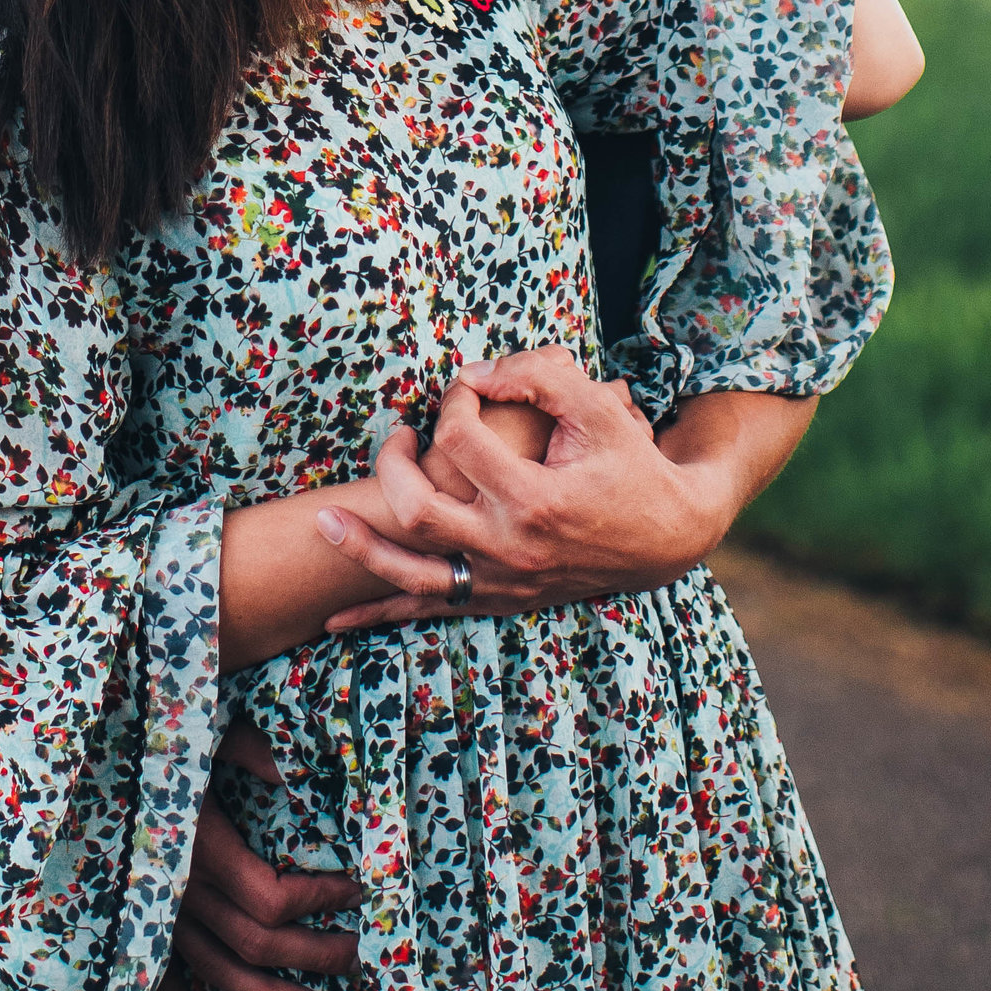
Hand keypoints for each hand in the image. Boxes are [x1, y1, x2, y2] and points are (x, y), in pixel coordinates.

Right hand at [156, 724, 359, 990]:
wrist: (92, 757)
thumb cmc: (159, 740)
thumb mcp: (212, 736)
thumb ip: (260, 754)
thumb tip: (310, 771)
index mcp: (201, 845)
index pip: (273, 897)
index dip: (321, 899)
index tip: (356, 888)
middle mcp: (178, 889)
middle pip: (256, 941)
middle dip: (314, 952)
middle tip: (357, 954)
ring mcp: (154, 914)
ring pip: (216, 970)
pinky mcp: (136, 924)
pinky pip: (158, 983)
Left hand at [314, 348, 726, 628]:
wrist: (667, 537)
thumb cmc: (631, 465)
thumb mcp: (598, 408)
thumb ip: (538, 377)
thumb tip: (471, 373)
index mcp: (535, 499)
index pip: (458, 442)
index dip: (451, 403)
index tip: (465, 392)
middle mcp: (511, 547)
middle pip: (416, 509)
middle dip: (391, 463)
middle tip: (402, 434)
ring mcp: (502, 580)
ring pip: (412, 574)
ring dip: (361, 549)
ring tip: (323, 522)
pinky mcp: (499, 598)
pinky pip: (429, 610)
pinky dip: (379, 612)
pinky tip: (333, 617)